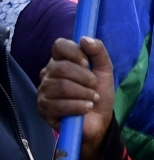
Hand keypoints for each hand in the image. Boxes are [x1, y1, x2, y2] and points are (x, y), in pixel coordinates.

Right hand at [37, 37, 115, 159]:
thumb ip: (98, 52)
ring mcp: (44, 91)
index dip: (74, 52)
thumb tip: (85, 39)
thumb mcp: (105, 70)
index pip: (59, 45)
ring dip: (84, 94)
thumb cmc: (99, 93)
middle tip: (94, 87)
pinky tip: (86, 108)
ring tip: (92, 99)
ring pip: (61, 86)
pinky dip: (78, 106)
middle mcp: (48, 74)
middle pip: (61, 67)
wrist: (99, 121)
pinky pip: (59, 105)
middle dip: (85, 78)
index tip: (87, 63)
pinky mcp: (43, 109)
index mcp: (61, 61)